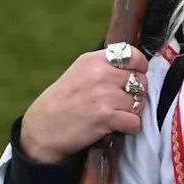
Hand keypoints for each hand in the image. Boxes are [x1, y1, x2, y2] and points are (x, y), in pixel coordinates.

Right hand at [19, 47, 150, 164]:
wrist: (42, 128)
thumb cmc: (63, 101)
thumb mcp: (80, 72)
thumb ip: (105, 66)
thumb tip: (135, 68)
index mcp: (94, 60)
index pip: (133, 55)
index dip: (139, 68)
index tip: (135, 77)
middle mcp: (100, 74)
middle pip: (140, 80)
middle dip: (136, 93)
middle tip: (122, 103)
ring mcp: (104, 95)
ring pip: (139, 102)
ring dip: (132, 112)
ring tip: (116, 115)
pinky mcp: (105, 117)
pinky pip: (134, 121)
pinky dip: (129, 127)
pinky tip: (116, 127)